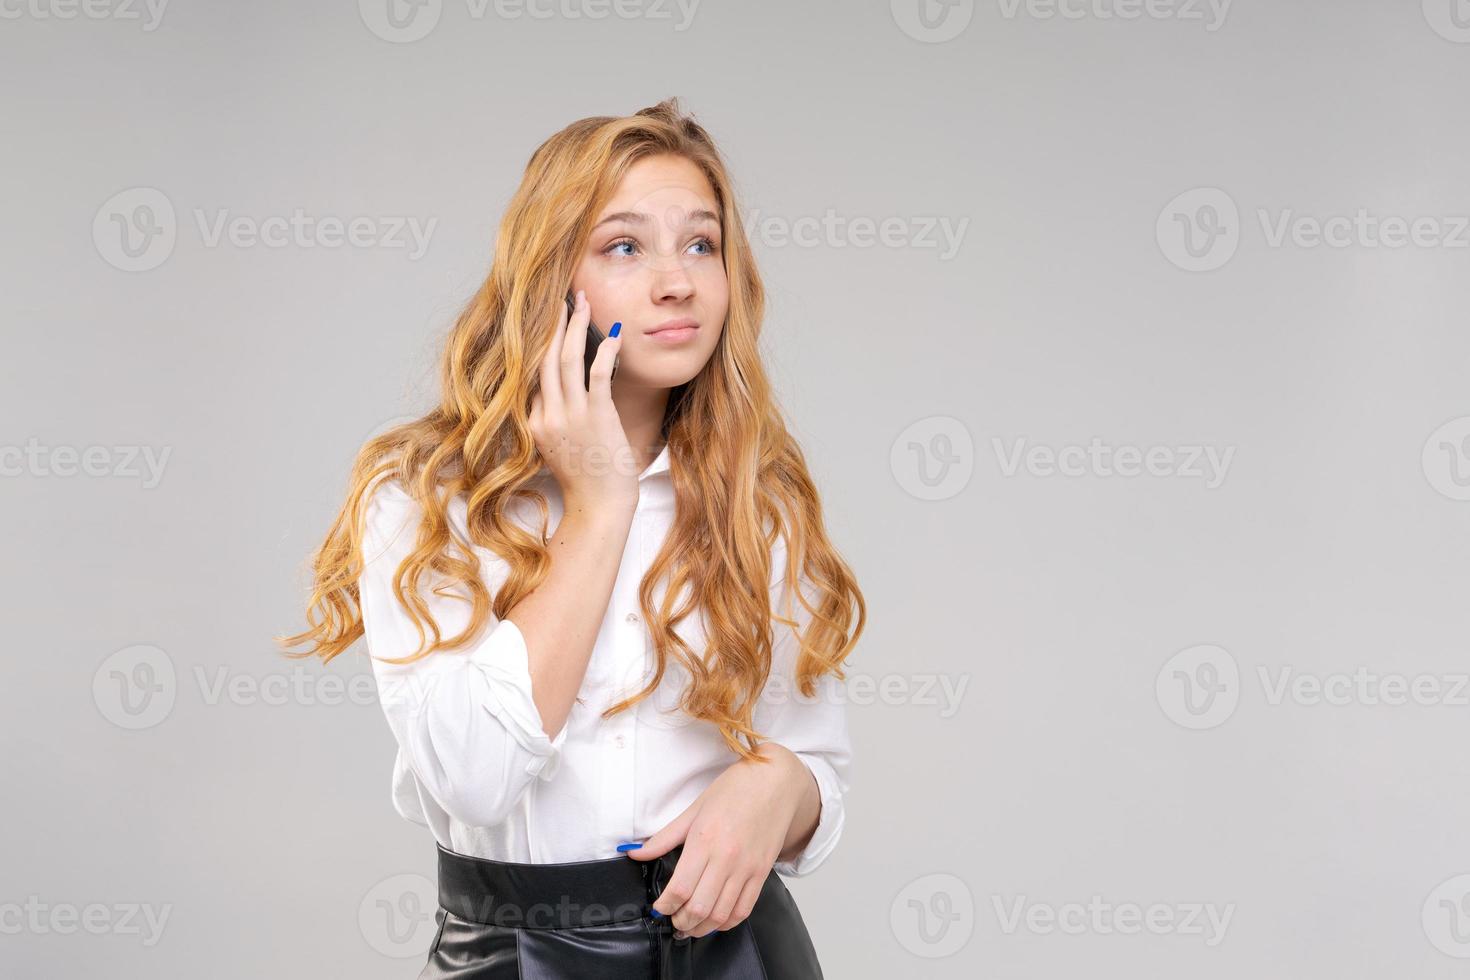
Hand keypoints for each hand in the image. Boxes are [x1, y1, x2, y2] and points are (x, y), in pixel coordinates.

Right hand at [528, 289, 633, 511]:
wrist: (599, 508)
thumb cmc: (585, 480)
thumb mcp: (557, 447)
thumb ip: (553, 418)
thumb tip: (562, 390)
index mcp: (535, 421)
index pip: (533, 373)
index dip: (541, 342)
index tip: (549, 319)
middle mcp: (548, 415)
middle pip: (544, 357)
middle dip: (553, 323)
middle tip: (561, 296)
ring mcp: (572, 417)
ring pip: (566, 360)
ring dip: (576, 326)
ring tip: (582, 302)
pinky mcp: (598, 418)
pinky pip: (598, 375)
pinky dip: (604, 351)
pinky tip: (613, 333)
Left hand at [628, 744, 813, 937]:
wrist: (776, 781)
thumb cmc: (735, 789)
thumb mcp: (694, 809)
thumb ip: (664, 837)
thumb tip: (635, 853)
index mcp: (705, 840)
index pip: (680, 888)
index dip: (664, 906)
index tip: (658, 908)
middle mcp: (727, 858)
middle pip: (699, 907)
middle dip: (680, 922)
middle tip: (672, 920)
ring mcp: (747, 868)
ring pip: (721, 914)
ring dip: (701, 928)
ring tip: (690, 926)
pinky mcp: (762, 873)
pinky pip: (744, 910)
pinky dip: (727, 923)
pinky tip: (716, 921)